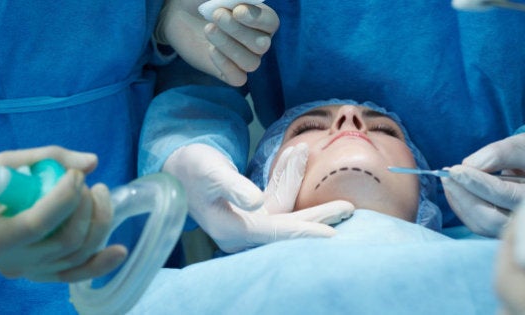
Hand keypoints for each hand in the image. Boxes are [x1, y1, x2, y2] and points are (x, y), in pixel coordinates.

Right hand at [0, 146, 126, 281]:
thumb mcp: (9, 165)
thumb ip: (49, 157)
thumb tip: (92, 162)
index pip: (39, 223)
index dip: (66, 197)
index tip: (75, 175)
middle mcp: (15, 262)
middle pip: (67, 241)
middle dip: (86, 207)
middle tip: (87, 185)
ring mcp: (33, 271)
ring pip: (78, 256)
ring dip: (99, 222)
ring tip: (99, 195)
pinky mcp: (47, 274)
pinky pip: (78, 274)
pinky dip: (102, 264)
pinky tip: (121, 250)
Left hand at [156, 0, 278, 85]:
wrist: (180, 14)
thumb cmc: (202, 0)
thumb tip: (246, 0)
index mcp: (259, 19)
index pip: (271, 23)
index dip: (257, 19)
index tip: (238, 10)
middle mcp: (256, 41)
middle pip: (261, 44)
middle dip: (239, 31)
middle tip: (217, 15)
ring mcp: (243, 58)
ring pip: (251, 63)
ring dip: (230, 46)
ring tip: (209, 29)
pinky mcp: (227, 72)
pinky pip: (238, 78)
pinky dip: (226, 65)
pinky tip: (211, 50)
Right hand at [163, 143, 353, 252]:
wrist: (175, 168)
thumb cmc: (191, 168)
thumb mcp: (211, 171)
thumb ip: (234, 185)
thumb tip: (257, 201)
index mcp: (232, 228)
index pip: (276, 233)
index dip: (305, 232)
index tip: (333, 234)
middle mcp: (241, 231)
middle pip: (287, 226)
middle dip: (317, 215)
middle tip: (348, 208)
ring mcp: (246, 222)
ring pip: (284, 209)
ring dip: (300, 187)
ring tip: (311, 161)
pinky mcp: (249, 211)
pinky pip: (275, 198)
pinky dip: (286, 178)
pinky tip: (295, 156)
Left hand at [442, 133, 524, 236]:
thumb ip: (500, 153)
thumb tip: (469, 165)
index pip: (503, 194)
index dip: (476, 183)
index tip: (455, 170)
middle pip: (489, 218)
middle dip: (463, 196)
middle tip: (446, 176)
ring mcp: (515, 228)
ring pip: (481, 224)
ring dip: (459, 201)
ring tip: (447, 180)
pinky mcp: (501, 228)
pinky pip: (478, 223)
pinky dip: (462, 206)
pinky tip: (454, 189)